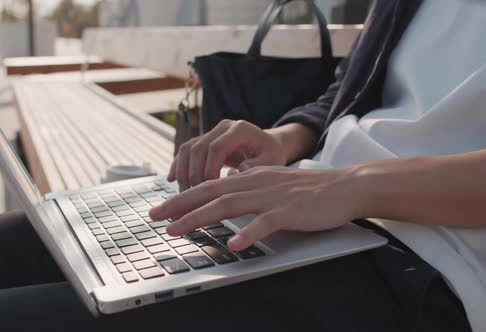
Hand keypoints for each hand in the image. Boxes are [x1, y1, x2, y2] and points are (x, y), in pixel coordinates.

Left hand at [150, 166, 360, 250]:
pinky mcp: (290, 210)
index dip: (183, 197)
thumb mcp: (271, 184)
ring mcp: (272, 196)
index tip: (161, 209)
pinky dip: (249, 233)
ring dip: (200, 218)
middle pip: (210, 192)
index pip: (209, 185)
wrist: (345, 186)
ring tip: (178, 230)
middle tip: (155, 218)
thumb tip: (225, 197)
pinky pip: (266, 222)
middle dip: (179, 205)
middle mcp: (255, 183)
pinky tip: (235, 245)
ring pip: (229, 205)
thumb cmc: (308, 190)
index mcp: (249, 177)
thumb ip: (248, 188)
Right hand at [170, 119, 316, 190]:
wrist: (267, 145)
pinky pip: (184, 151)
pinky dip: (177, 166)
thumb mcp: (272, 162)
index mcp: (239, 129)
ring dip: (183, 173)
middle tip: (192, 198)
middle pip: (198, 148)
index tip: (209, 189)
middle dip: (193, 175)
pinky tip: (171, 180)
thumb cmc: (270, 155)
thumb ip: (256, 167)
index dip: (209, 169)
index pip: (216, 148)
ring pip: (188, 149)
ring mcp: (211, 132)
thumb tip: (236, 172)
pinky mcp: (203, 141)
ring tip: (185, 196)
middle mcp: (222, 128)